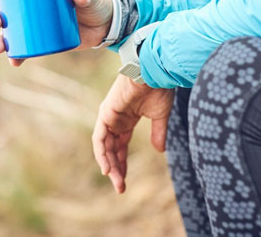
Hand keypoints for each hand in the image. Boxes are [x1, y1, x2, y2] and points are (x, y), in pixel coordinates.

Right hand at [0, 0, 113, 66]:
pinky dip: (18, 56)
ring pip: (11, 33)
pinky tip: (13, 61)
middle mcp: (33, 9)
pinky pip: (26, 50)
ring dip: (1, 40)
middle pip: (6, 12)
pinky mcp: (45, 43)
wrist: (107, 23)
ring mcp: (38, 27)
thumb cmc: (95, 3)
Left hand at [92, 75, 173, 193]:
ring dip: (109, 165)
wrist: (155, 72)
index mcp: (127, 119)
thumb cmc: (159, 88)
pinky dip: (102, 153)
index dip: (122, 163)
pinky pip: (100, 138)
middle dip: (116, 168)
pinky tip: (107, 169)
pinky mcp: (105, 113)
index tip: (125, 181)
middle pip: (112, 149)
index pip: (121, 146)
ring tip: (116, 181)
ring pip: (105, 146)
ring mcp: (109, 116)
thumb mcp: (160, 116)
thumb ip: (158, 133)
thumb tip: (159, 151)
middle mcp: (115, 119)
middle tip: (121, 188)